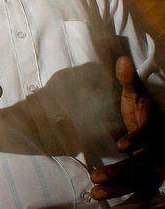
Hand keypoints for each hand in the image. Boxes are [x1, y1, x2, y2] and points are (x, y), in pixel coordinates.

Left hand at [90, 56, 164, 205]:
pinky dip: (129, 202)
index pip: (150, 135)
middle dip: (120, 172)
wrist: (159, 126)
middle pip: (143, 165)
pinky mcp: (151, 180)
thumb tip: (122, 60)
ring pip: (142, 184)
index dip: (137, 139)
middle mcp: (160, 152)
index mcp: (157, 129)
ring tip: (96, 193)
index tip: (119, 145)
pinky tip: (110, 206)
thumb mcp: (136, 95)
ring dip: (120, 190)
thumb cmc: (143, 110)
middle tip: (95, 176)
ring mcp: (157, 169)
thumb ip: (128, 81)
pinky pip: (142, 195)